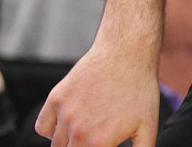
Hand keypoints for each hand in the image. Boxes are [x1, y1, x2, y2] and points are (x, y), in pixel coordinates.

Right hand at [36, 39, 159, 146]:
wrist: (125, 53)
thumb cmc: (139, 90)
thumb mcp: (148, 127)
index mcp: (98, 143)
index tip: (104, 143)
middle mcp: (77, 131)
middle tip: (96, 138)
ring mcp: (64, 114)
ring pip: (56, 145)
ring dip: (69, 144)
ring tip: (88, 134)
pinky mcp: (56, 98)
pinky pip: (43, 127)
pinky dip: (51, 131)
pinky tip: (68, 126)